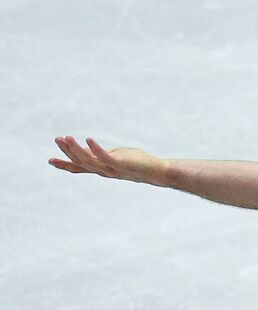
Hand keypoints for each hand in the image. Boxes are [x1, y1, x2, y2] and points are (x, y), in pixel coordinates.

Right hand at [49, 136, 167, 184]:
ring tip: (67, 137)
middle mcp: (104, 171)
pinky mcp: (121, 164)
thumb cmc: (136, 163)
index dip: (65, 164)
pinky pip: (105, 157)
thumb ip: (99, 155)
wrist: (156, 172)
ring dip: (77, 149)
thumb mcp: (113, 157)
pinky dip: (95, 149)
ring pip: (90, 161)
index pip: (80, 168)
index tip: (50, 161)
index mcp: (101, 169)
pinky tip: (88, 139)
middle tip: (58, 139)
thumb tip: (84, 149)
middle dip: (68, 151)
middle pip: (81, 163)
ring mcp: (112, 169)